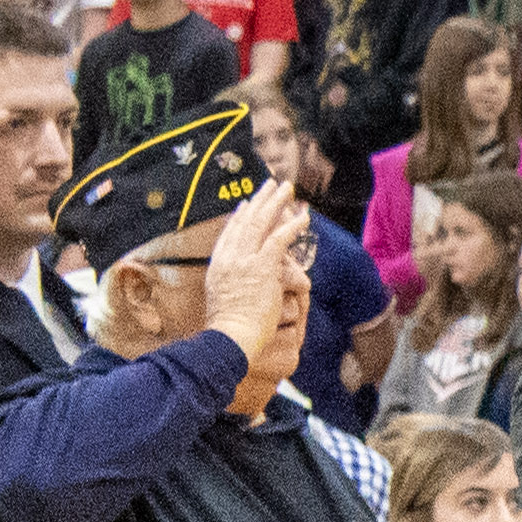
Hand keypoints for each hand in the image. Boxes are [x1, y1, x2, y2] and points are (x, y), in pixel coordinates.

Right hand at [195, 176, 304, 362]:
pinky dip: (291, 225)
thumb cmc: (230, 328)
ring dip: (276, 203)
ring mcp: (244, 260)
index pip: (229, 234)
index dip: (240, 217)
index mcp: (218, 265)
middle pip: (245, 221)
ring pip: (261, 223)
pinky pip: (279, 239)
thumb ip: (233, 285)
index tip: (247, 204)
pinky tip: (303, 216)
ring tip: (287, 188)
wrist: (231, 336)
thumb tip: (241, 285)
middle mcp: (229, 258)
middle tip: (271, 184)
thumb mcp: (224, 299)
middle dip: (260, 200)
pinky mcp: (262, 267)